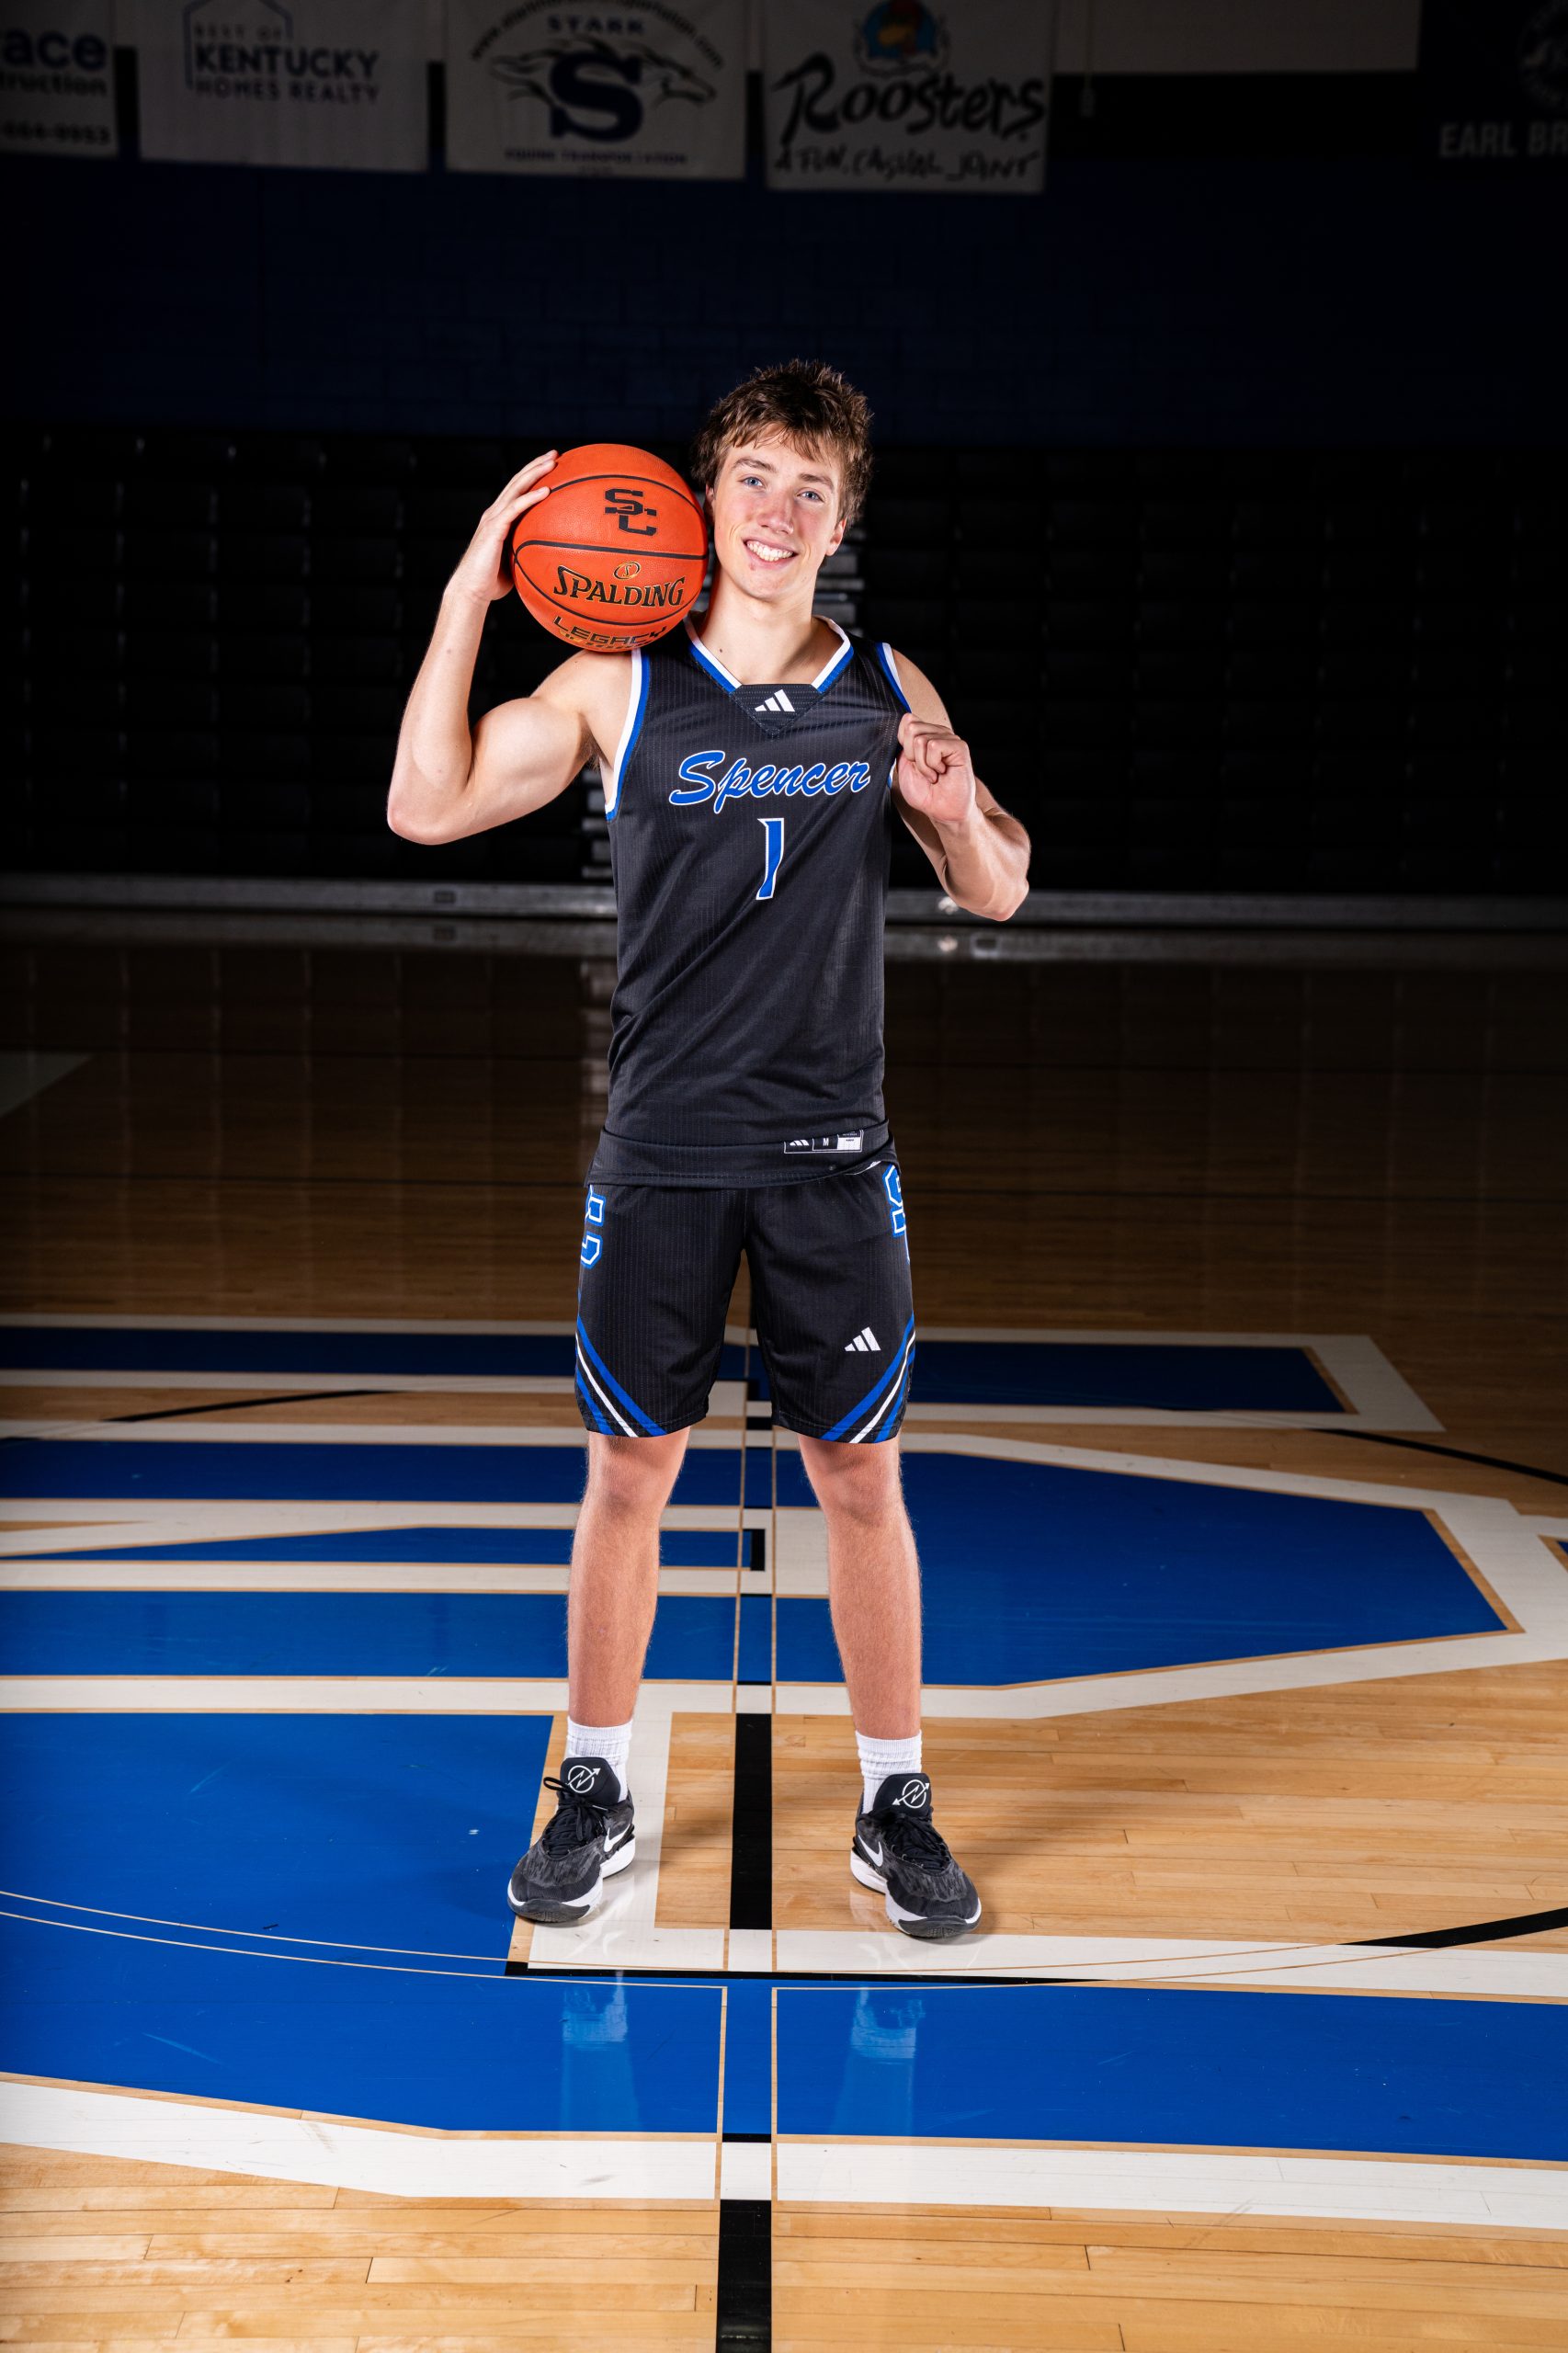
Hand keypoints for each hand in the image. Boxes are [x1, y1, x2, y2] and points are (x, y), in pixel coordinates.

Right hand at [445, 451, 557, 607]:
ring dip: (535, 473)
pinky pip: (515, 508)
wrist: (471, 590)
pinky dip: (531, 498)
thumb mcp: (514, 561)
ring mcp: (493, 518)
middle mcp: (495, 513)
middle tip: (554, 454)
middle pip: (517, 481)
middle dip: (536, 465)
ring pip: (516, 488)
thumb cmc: (492, 582)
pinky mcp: (494, 529)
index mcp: (499, 518)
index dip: (532, 475)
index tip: (551, 466)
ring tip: (552, 462)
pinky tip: (546, 490)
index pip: (517, 490)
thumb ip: (527, 552)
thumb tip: (549, 557)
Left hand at [895, 712, 976, 827]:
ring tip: (934, 774)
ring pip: (920, 739)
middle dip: (912, 755)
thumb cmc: (926, 793)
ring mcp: (949, 738)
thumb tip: (904, 725)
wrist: (942, 810)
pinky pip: (933, 746)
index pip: (906, 720)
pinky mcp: (959, 746)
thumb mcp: (903, 768)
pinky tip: (942, 772)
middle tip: (924, 770)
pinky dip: (932, 764)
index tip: (912, 762)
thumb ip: (901, 746)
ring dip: (923, 764)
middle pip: (911, 727)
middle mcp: (937, 733)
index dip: (903, 742)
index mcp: (924, 735)